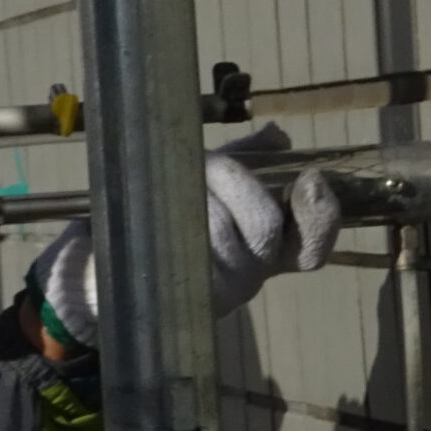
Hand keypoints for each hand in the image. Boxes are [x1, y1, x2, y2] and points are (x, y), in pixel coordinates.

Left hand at [27, 125, 342, 354]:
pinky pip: (186, 237)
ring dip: (194, 190)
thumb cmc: (166, 218)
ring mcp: (222, 289)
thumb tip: (278, 136)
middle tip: (202, 165)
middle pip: (263, 221)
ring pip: (219, 223)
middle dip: (232, 178)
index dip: (322, 217)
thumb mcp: (211, 182)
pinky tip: (158, 208)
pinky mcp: (184, 293)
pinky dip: (172, 209)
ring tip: (167, 187)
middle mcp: (253, 274)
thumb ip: (249, 158)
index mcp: (269, 251)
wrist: (109, 265)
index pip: (312, 247)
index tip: (312, 179)